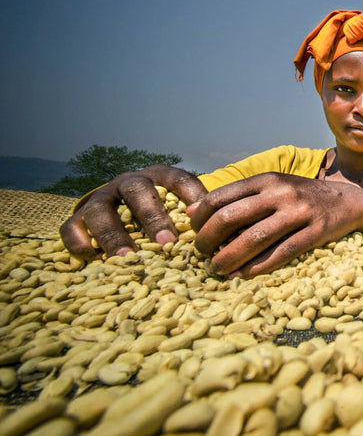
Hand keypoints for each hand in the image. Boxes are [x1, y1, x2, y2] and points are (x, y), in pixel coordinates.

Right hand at [60, 165, 207, 259]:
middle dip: (152, 217)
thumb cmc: (161, 209)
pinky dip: (80, 243)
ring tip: (128, 257)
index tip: (200, 220)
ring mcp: (101, 198)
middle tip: (166, 243)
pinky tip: (94, 259)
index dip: (191, 194)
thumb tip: (219, 238)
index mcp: (158, 175)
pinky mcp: (79, 216)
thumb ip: (196, 216)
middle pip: (137, 192)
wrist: (120, 202)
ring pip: (100, 210)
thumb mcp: (179, 205)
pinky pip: (71, 227)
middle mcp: (128, 182)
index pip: (178, 178)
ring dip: (114, 235)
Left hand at [190, 173, 362, 276]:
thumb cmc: (301, 197)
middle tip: (202, 255)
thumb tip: (191, 212)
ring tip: (218, 270)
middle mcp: (280, 192)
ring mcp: (300, 212)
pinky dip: (259, 267)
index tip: (195, 235)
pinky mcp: (316, 231)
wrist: (349, 200)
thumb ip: (235, 197)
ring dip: (229, 259)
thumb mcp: (270, 188)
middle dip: (209, 241)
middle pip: (231, 218)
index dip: (200, 220)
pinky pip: (282, 253)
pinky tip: (244, 275)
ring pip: (254, 239)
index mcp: (266, 180)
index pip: (219, 198)